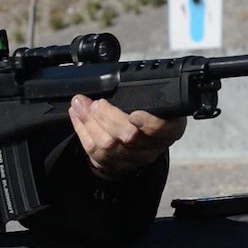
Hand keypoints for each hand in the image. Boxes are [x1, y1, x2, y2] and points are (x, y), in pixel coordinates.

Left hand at [68, 95, 186, 178]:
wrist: (142, 131)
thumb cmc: (147, 107)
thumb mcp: (152, 97)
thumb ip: (141, 91)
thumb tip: (113, 80)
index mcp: (171, 127)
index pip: (164, 129)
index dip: (149, 124)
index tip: (134, 114)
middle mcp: (155, 146)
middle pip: (129, 137)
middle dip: (106, 117)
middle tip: (94, 102)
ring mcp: (136, 159)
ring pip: (109, 147)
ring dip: (89, 123)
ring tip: (79, 106)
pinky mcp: (118, 167)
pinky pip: (96, 154)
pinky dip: (82, 133)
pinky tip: (76, 117)